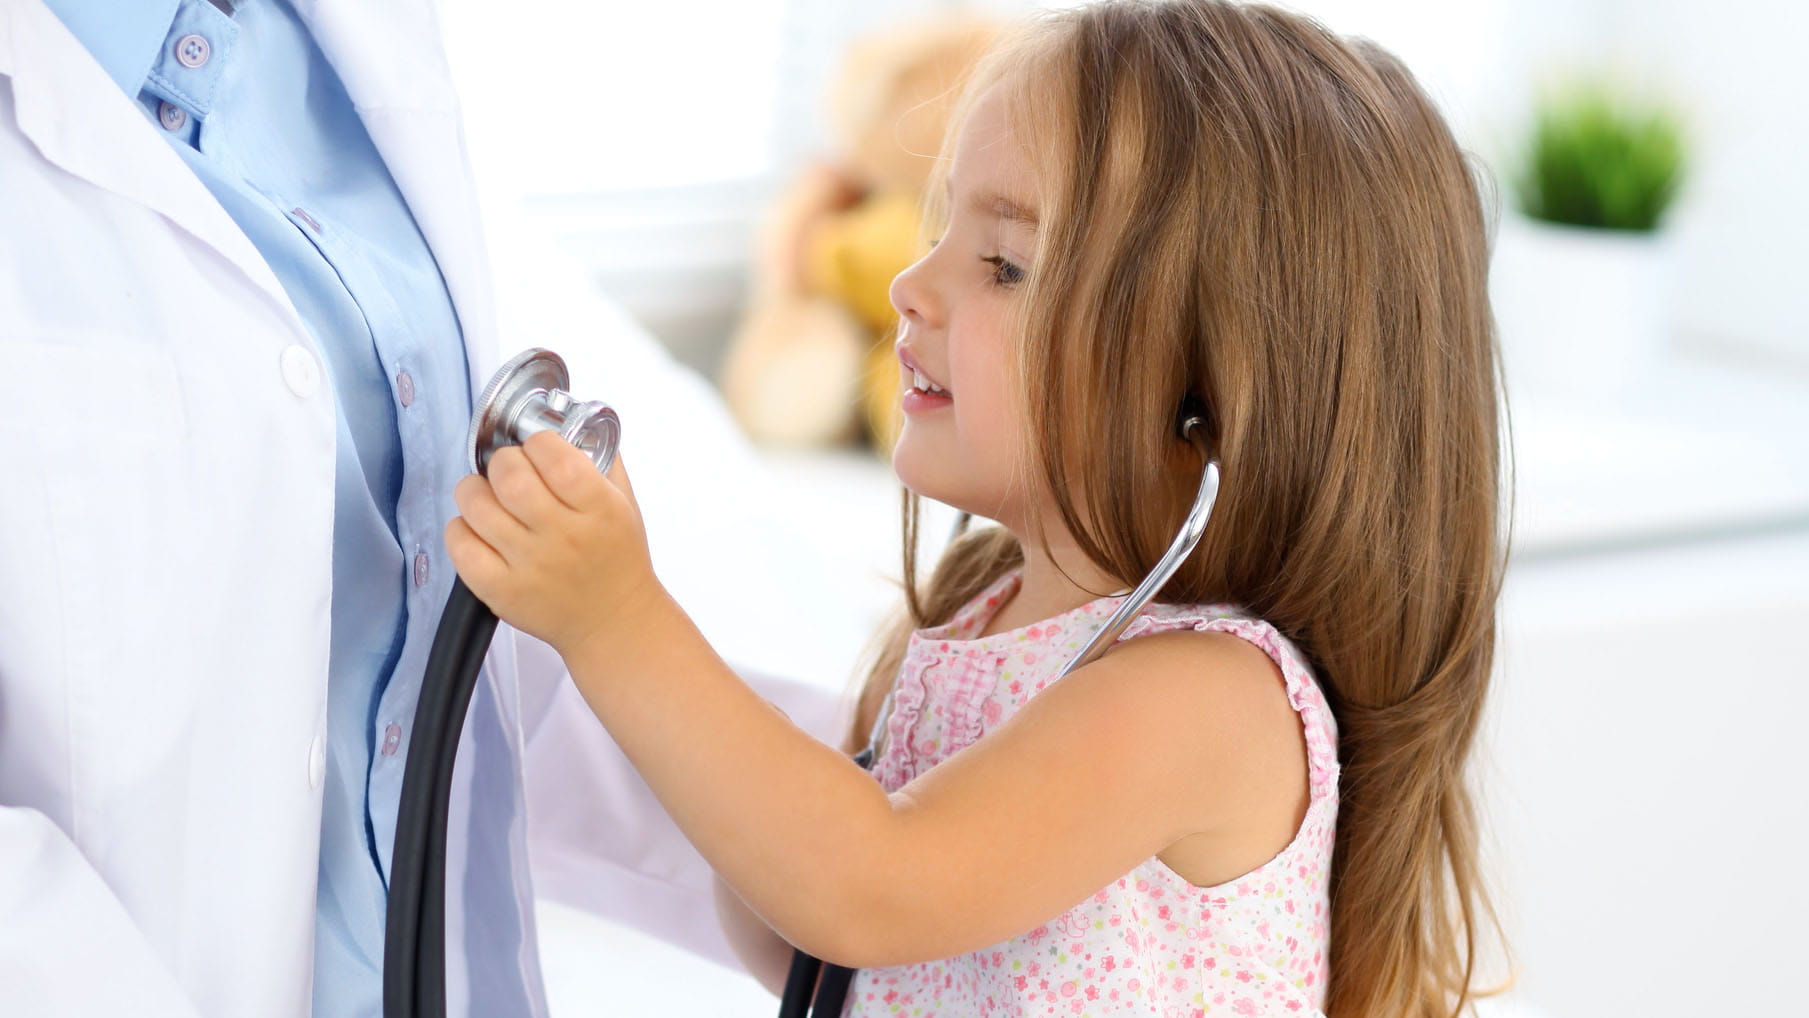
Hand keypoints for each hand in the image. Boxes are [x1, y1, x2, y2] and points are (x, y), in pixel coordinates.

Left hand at [445, 431, 661, 656]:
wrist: (614, 622)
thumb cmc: (617, 560)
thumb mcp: (625, 504)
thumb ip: (601, 460)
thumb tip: (567, 422)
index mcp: (599, 510)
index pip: (554, 455)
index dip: (537, 442)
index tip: (537, 447)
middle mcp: (564, 537)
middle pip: (510, 477)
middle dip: (502, 462)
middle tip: (508, 471)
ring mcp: (530, 566)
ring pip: (477, 506)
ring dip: (475, 490)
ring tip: (487, 496)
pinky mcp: (502, 591)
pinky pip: (461, 546)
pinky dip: (460, 528)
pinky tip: (477, 528)